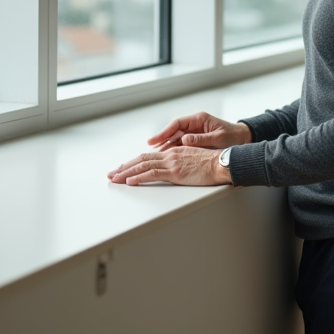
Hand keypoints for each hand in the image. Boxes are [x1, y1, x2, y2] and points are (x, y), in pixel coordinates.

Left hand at [106, 146, 229, 185]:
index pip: (148, 157)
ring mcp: (171, 163)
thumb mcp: (193, 160)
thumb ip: (180, 163)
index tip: (123, 168)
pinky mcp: (175, 172)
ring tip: (114, 178)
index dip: (133, 163)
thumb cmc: (212, 163)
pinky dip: (139, 177)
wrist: (222, 162)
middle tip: (112, 173)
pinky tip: (130, 181)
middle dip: (124, 167)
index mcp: (173, 152)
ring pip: (142, 166)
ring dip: (126, 173)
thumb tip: (172, 170)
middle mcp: (169, 155)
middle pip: (141, 159)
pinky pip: (152, 174)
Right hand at [147, 111, 252, 150]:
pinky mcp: (197, 138)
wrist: (243, 138)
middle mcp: (195, 123)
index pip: (177, 124)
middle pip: (174, 130)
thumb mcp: (217, 138)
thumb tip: (184, 140)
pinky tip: (167, 155)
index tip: (155, 139)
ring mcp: (195, 131)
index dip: (164, 131)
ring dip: (166, 144)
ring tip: (155, 153)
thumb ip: (201, 139)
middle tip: (149, 146)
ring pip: (176, 137)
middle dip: (162, 138)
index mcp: (199, 119)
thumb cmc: (233, 136)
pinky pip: (182, 143)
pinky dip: (174, 148)